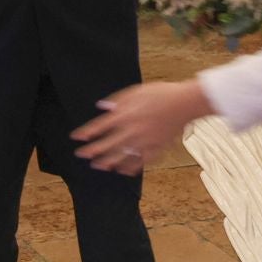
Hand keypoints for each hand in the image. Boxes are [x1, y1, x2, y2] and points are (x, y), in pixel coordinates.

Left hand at [73, 80, 211, 175]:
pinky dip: (130, 167)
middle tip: (81, 155)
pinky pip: (140, 161)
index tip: (76, 138)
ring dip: (107, 161)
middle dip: (92, 150)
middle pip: (108, 143)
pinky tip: (122, 170)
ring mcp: (144, 141)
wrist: (185, 103)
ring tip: (97, 166)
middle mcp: (132, 130)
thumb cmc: (162, 93)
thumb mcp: (136, 91)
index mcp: (126, 114)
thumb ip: (118, 100)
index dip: (86, 132)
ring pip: (122, 155)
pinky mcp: (156, 148)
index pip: (100, 126)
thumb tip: (102, 107)